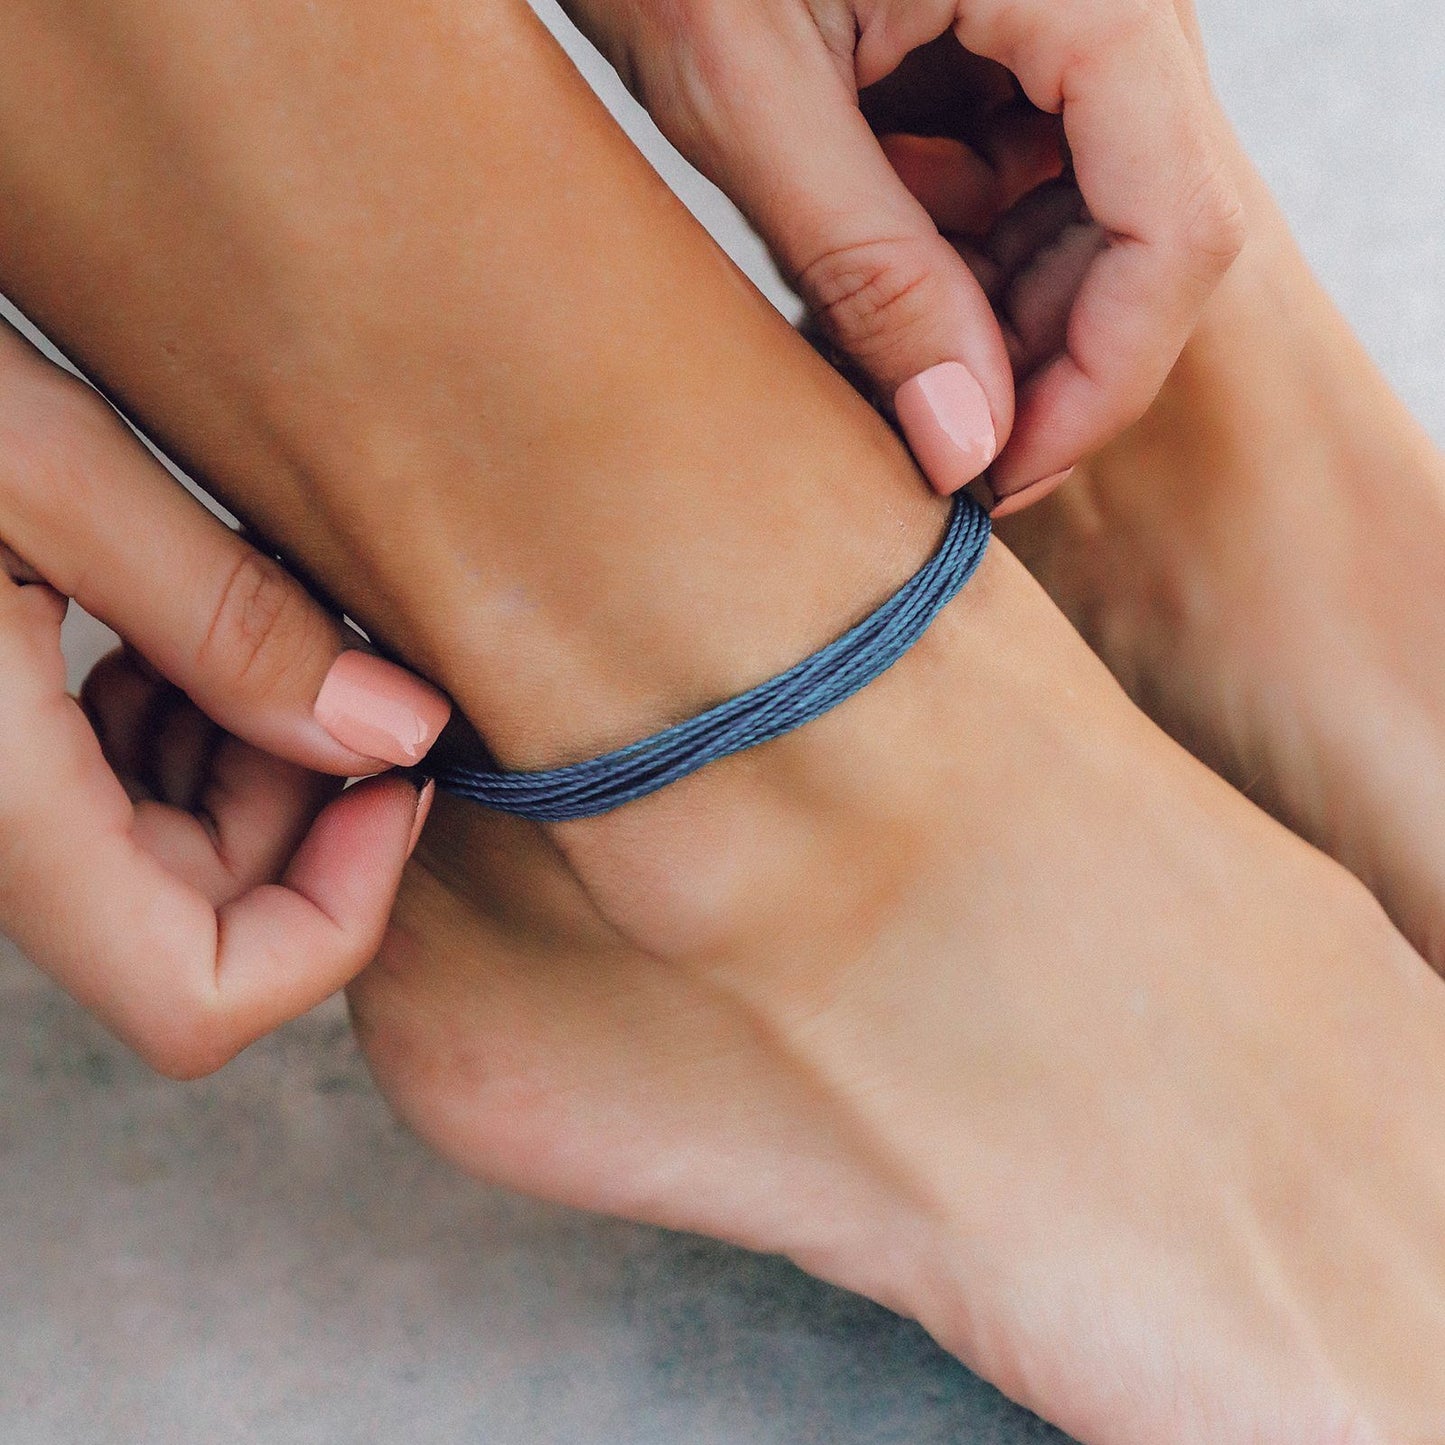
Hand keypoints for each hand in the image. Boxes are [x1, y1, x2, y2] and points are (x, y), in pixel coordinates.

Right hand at [0, 319, 450, 1077]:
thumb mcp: (37, 468)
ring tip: (241, 604)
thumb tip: (398, 733)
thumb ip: (227, 619)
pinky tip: (172, 613)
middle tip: (330, 646)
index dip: (338, 916)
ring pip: (166, 862)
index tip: (401, 777)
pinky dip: (180, 721)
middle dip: (305, 809)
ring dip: (247, 756)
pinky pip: (109, 795)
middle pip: (204, 924)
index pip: (201, 1002)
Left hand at [570, 0, 1243, 511]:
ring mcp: (1064, 16)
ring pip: (1084, 220)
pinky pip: (1021, 179)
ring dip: (982, 312)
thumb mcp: (750, 94)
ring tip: (861, 335)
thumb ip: (872, 272)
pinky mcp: (1010, 37)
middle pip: (1142, 234)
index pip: (1177, 227)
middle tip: (922, 439)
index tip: (996, 477)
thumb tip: (967, 444)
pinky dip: (950, 252)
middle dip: (1034, 361)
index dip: (1098, 384)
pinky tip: (865, 265)